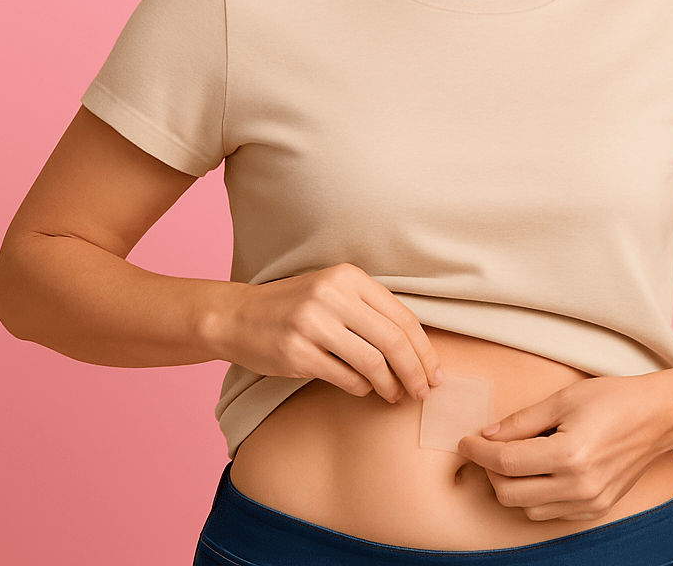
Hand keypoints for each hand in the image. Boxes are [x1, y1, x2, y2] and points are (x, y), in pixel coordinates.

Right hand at [216, 262, 442, 402]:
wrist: (237, 315)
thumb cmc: (294, 306)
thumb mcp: (332, 291)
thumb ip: (369, 309)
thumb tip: (416, 347)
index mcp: (348, 277)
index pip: (402, 316)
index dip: (424, 348)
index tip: (435, 370)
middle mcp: (332, 296)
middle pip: (393, 341)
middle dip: (416, 371)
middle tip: (424, 392)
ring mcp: (313, 324)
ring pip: (373, 362)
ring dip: (391, 385)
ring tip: (396, 395)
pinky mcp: (297, 353)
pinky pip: (346, 378)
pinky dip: (362, 388)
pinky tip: (366, 390)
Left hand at [456, 374, 672, 521]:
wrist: (657, 417)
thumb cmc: (612, 399)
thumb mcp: (563, 399)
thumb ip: (521, 421)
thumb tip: (487, 435)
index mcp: (569, 456)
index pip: (507, 463)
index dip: (478, 452)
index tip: (465, 441)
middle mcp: (578, 487)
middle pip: (511, 493)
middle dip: (489, 471)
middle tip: (484, 447)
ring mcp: (588, 503)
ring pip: (527, 509)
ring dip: (509, 487)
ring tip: (510, 457)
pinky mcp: (595, 509)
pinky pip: (549, 513)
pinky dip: (533, 496)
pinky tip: (535, 471)